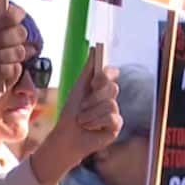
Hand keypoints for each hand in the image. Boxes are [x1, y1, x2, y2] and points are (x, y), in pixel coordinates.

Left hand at [0, 0, 26, 103]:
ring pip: (20, 52)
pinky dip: (1, 71)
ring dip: (0, 57)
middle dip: (3, 40)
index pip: (18, 14)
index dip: (11, 18)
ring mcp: (10, 57)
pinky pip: (16, 69)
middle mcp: (6, 39)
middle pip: (22, 33)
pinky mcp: (12, 75)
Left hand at [30, 50, 120, 184]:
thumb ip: (88, 69)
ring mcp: (115, 112)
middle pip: (112, 87)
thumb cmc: (71, 112)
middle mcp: (110, 98)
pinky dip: (96, 122)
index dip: (105, 75)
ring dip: (90, 113)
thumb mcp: (78, 88)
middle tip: (82, 106)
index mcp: (101, 87)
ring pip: (110, 104)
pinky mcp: (117, 126)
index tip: (95, 81)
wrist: (67, 136)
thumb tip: (95, 48)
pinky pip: (111, 117)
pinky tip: (90, 127)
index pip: (112, 73)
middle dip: (93, 97)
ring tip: (82, 120)